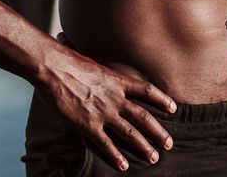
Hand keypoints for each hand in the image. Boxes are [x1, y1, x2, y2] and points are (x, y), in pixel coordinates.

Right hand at [39, 53, 176, 171]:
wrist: (53, 68)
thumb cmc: (67, 60)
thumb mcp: (92, 62)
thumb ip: (100, 70)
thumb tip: (98, 65)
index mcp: (117, 80)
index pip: (146, 91)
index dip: (161, 100)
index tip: (173, 108)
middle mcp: (115, 98)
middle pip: (143, 117)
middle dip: (158, 132)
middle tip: (169, 144)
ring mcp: (103, 112)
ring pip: (130, 133)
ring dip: (143, 146)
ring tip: (153, 158)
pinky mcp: (88, 124)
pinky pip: (106, 144)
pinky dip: (116, 156)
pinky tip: (124, 165)